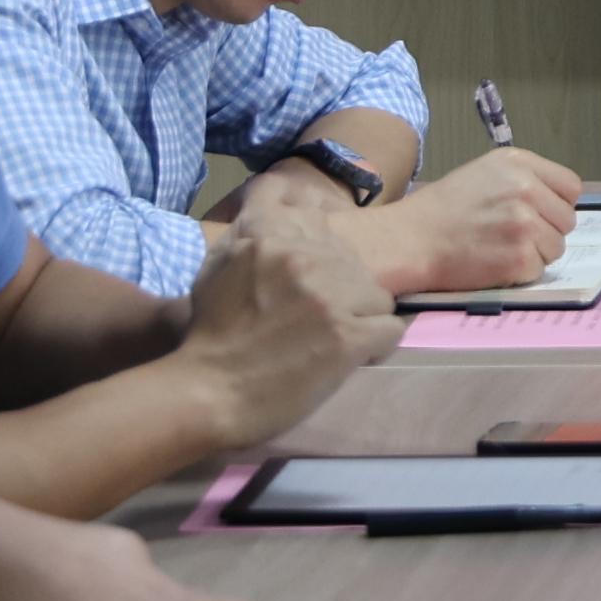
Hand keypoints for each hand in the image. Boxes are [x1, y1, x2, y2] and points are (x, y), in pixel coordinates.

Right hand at [178, 174, 403, 436]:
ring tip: (333, 341)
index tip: (310, 270)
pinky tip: (350, 358)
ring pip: (378, 294)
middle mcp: (300, 257)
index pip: (311, 211)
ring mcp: (327, 296)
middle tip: (315, 320)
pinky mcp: (346, 337)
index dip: (318, 242)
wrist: (209, 393)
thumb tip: (276, 207)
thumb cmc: (209, 335)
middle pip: (352, 260)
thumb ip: (249, 232)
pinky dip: (375, 347)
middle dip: (341, 288)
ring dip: (360, 318)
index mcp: (267, 235)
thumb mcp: (218, 266)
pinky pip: (391, 329)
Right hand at [353, 148, 585, 298]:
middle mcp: (525, 188)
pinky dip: (520, 272)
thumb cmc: (445, 209)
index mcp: (518, 163)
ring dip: (535, 253)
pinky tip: (494, 262)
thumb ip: (525, 179)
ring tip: (501, 248)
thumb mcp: (485, 172)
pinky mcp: (520, 257)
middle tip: (512, 235)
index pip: (570, 187)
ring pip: (556, 246)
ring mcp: (524, 224)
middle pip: (567, 220)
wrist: (412, 239)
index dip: (556, 204)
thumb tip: (557, 202)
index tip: (539, 213)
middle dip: (546, 230)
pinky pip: (539, 269)